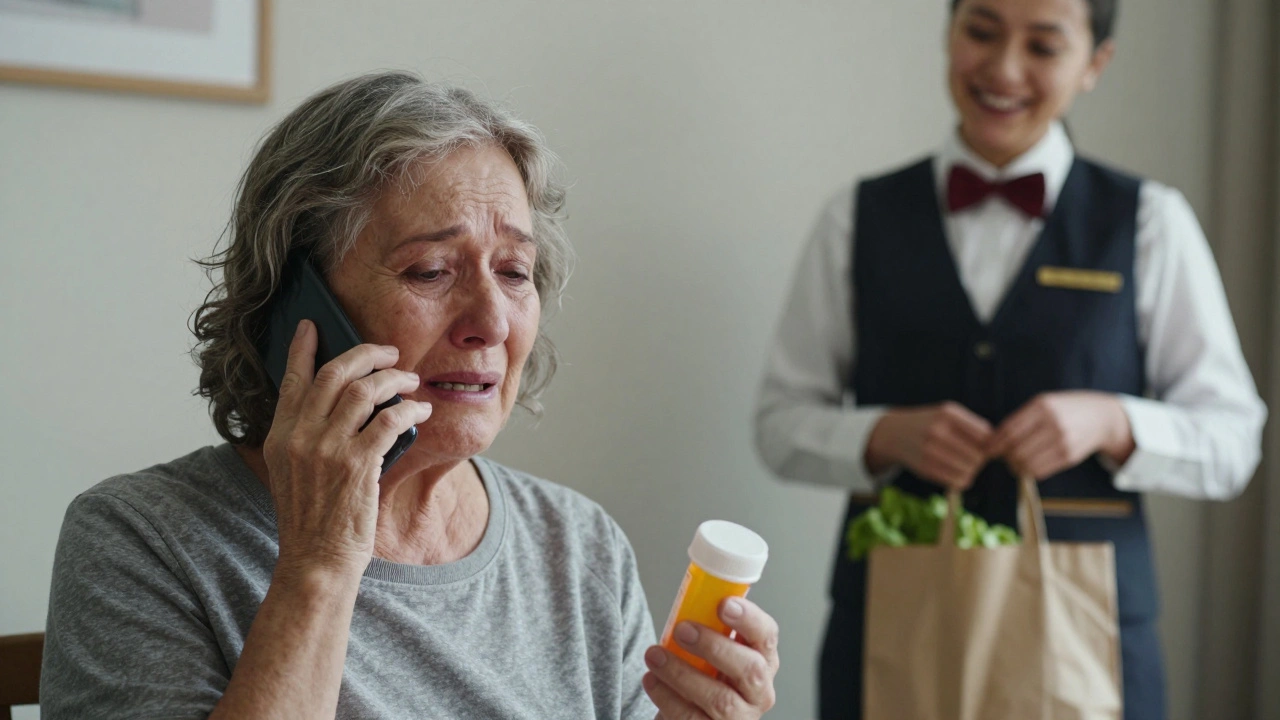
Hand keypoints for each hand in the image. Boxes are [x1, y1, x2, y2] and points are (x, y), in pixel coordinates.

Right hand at [262, 320, 432, 576]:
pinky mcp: (357, 464)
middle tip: (389, 353)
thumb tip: (342, 401)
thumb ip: (306, 437)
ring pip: (366, 390)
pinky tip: (420, 409)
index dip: (303, 348)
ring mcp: (327, 449)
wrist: (316, 561)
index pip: (292, 380)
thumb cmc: (312, 519)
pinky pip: (390, 419)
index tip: (312, 325)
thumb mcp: (293, 473)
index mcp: (279, 436)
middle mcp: (299, 437)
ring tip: (410, 381)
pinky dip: (409, 408)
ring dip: (395, 379)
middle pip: (334, 374)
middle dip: (366, 354)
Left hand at [643, 597, 778, 718]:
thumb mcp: (713, 651)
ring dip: (682, 673)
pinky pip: (692, 719)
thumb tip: (690, 591)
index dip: (750, 619)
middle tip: (682, 630)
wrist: (693, 717)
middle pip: (750, 669)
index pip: (766, 636)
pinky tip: (651, 680)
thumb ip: (709, 628)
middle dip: (714, 646)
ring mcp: (740, 719)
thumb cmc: (703, 676)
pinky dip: (667, 697)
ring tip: (654, 655)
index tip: (724, 603)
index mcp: (762, 661)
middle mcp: (759, 692)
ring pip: (720, 700)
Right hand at [865, 402, 993, 489]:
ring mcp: (930, 451)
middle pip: (978, 455)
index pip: (985, 435)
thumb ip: (973, 427)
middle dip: (981, 459)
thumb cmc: (931, 423)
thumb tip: (998, 449)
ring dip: (972, 471)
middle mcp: (938, 431)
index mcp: (948, 414)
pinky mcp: (925, 468)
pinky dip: (962, 480)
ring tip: (965, 464)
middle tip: (975, 457)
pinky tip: (956, 472)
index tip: (986, 446)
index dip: (991, 444)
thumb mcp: (949, 414)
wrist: (895, 433)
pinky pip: (957, 481)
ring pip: (969, 470)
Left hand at [986, 391, 1133, 479]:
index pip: (1009, 431)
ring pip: (1026, 464)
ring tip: (1015, 460)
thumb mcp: (1042, 404)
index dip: (994, 444)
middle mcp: (1053, 425)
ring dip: (1015, 466)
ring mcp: (1062, 442)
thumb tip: (993, 441)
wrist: (1100, 417)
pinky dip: (1029, 471)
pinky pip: (1040, 471)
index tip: (986, 449)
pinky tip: (1028, 464)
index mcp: (1042, 408)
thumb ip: (1019, 420)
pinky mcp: (1069, 457)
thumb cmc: (1062, 409)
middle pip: (1016, 450)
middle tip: (1002, 455)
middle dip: (1004, 456)